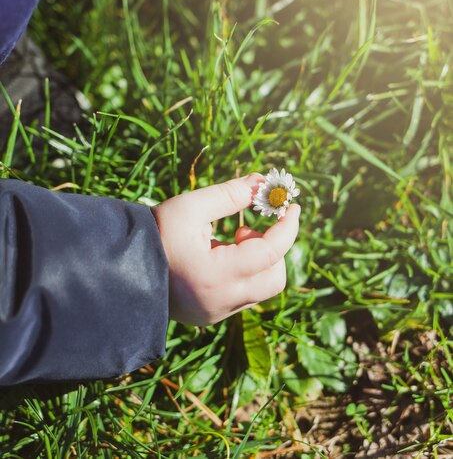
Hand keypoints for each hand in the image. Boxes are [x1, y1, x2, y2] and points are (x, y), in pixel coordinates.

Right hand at [152, 174, 299, 325]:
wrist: (122, 268)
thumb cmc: (155, 233)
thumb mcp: (190, 207)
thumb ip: (229, 194)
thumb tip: (263, 182)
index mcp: (214, 275)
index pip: (269, 253)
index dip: (287, 228)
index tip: (291, 206)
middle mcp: (219, 302)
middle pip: (274, 278)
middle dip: (272, 249)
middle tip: (244, 230)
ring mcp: (216, 313)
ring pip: (261, 288)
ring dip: (257, 261)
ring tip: (226, 242)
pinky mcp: (211, 316)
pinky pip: (244, 295)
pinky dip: (243, 273)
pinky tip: (217, 258)